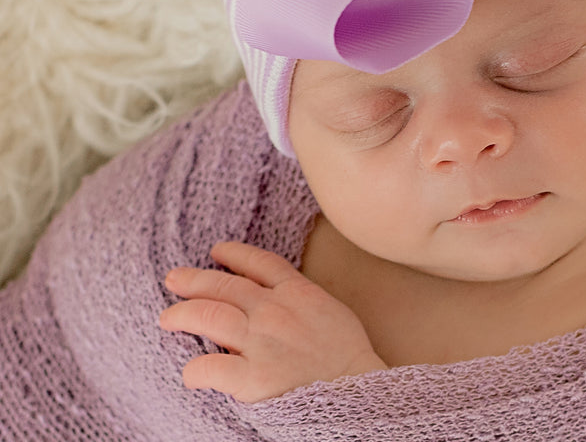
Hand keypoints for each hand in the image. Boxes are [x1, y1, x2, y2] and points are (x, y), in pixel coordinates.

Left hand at [159, 241, 386, 401]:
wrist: (360, 391)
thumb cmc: (348, 356)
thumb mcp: (331, 310)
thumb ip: (302, 298)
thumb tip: (279, 295)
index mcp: (297, 292)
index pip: (259, 263)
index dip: (234, 254)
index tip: (216, 251)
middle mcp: (275, 310)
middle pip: (224, 285)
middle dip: (194, 280)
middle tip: (173, 279)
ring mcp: (262, 342)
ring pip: (209, 315)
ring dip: (183, 315)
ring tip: (167, 318)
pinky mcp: (253, 377)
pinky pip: (210, 367)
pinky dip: (195, 369)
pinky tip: (190, 372)